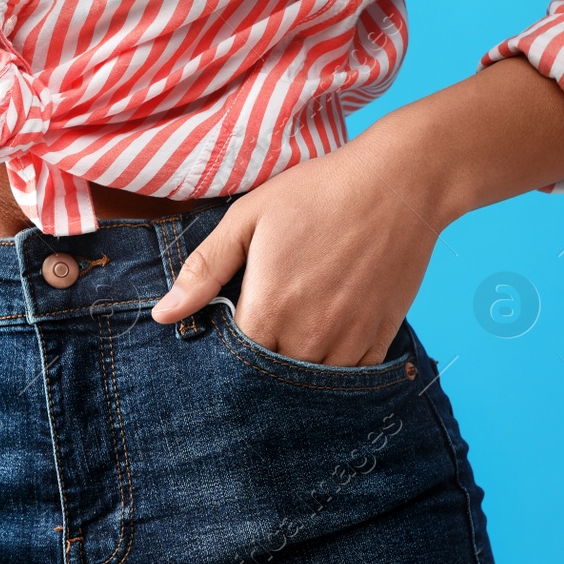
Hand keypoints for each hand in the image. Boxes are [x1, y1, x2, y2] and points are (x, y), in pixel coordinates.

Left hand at [150, 128, 450, 366]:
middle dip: (258, 364)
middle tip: (262, 331)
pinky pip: (350, 376)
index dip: (226, 351)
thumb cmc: (319, 192)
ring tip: (291, 337)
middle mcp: (308, 335)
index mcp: (269, 309)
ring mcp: (348, 340)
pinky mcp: (380, 336)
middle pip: (269, 377)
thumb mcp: (248, 218)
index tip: (229, 330)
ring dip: (296, 368)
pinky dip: (333, 367)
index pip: (233, 360)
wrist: (401, 181)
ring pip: (309, 382)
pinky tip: (325, 342)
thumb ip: (204, 269)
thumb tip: (162, 315)